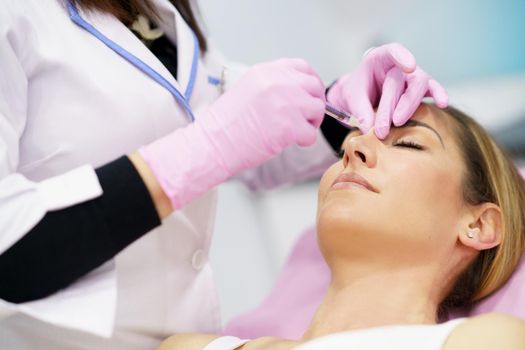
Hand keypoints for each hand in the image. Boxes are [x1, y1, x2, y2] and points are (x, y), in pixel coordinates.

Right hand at [139, 58, 325, 208]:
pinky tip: (291, 143)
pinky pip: (311, 133)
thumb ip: (273, 85)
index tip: (310, 95)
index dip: (311, 82)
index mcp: (266, 71)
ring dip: (310, 123)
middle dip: (314, 104)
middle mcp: (277, 82)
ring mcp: (285, 103)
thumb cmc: (226, 124)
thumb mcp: (248, 90)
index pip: (303, 67)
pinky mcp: (289, 126)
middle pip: (314, 87)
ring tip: (295, 132)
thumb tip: (299, 92)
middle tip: (306, 119)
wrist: (212, 144)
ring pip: (318, 109)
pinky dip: (305, 141)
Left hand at [327, 43, 447, 138]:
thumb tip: (368, 129)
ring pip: (419, 86)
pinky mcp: (420, 91)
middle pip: (405, 79)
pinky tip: (442, 103)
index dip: (403, 57)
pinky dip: (438, 95)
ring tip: (398, 122)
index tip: (410, 66)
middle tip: (384, 125)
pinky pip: (432, 90)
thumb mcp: (352, 99)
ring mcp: (412, 78)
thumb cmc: (357, 93)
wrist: (361, 99)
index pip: (393, 52)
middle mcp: (399, 66)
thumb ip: (360, 111)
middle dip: (394, 103)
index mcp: (380, 59)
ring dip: (409, 105)